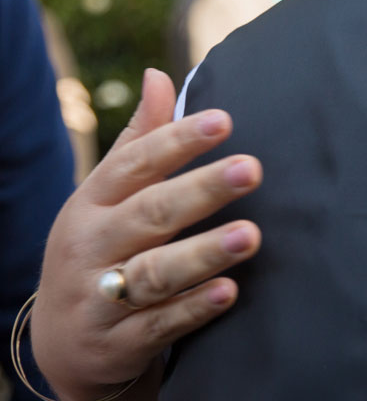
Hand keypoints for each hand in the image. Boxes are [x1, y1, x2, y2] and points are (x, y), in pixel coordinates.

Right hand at [28, 69, 263, 400]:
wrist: (63, 341)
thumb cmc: (102, 245)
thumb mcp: (107, 195)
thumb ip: (140, 139)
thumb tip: (159, 75)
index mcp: (92, 202)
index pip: (135, 165)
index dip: (177, 141)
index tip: (224, 120)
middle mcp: (92, 246)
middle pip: (150, 214)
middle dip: (201, 191)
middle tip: (251, 170)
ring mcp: (100, 298)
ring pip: (155, 273)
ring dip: (204, 253)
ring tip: (250, 235)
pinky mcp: (117, 343)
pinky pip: (158, 325)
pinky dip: (192, 309)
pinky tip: (229, 292)